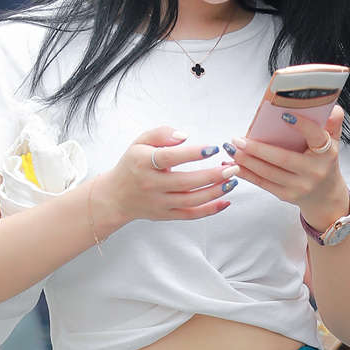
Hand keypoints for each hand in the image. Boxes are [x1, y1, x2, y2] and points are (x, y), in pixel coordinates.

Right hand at [97, 125, 236, 229]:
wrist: (116, 196)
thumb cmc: (133, 165)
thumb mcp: (140, 142)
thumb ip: (161, 134)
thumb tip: (185, 135)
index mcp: (143, 163)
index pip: (169, 158)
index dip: (192, 154)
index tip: (212, 149)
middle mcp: (151, 185)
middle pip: (185, 183)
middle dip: (213, 176)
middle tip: (232, 168)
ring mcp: (159, 203)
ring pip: (191, 200)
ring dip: (215, 192)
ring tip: (232, 181)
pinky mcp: (165, 215)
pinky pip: (191, 215)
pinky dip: (210, 210)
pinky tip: (226, 200)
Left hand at [228, 106, 347, 228]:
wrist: (325, 197)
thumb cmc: (325, 163)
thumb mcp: (334, 143)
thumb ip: (333, 124)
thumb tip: (332, 107)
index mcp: (327, 153)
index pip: (316, 137)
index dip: (302, 126)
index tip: (284, 115)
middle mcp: (314, 171)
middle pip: (283, 159)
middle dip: (258, 149)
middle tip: (238, 139)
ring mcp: (300, 186)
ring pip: (269, 173)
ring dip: (247, 161)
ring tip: (233, 149)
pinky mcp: (287, 196)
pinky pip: (263, 184)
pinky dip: (248, 174)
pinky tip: (236, 165)